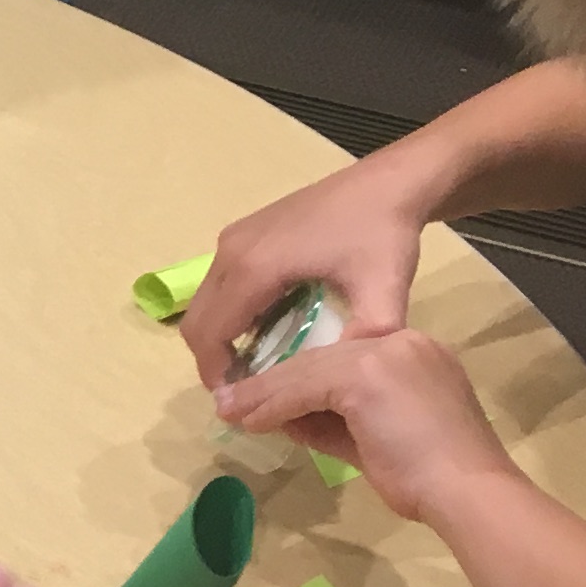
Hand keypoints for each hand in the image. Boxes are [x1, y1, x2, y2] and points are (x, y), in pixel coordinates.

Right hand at [176, 146, 440, 379]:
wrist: (389, 182)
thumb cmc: (382, 234)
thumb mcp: (385, 292)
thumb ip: (368, 339)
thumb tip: (350, 382)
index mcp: (254, 268)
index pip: (210, 334)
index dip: (217, 375)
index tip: (240, 404)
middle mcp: (231, 251)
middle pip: (196, 321)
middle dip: (212, 361)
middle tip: (247, 390)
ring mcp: (234, 238)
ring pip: (205, 302)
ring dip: (220, 337)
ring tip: (258, 364)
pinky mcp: (244, 232)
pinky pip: (221, 283)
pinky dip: (230, 314)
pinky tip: (269, 326)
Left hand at [216, 325, 521, 528]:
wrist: (469, 494)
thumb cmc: (432, 481)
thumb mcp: (376, 443)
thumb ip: (335, 425)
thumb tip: (288, 419)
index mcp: (416, 354)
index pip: (346, 360)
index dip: (304, 381)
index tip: (272, 399)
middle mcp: (404, 342)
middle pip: (324, 358)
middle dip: (277, 383)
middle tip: (237, 402)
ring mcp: (386, 353)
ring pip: (310, 369)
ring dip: (264, 394)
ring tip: (231, 411)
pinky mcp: (366, 374)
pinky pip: (305, 387)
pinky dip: (273, 405)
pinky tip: (250, 420)